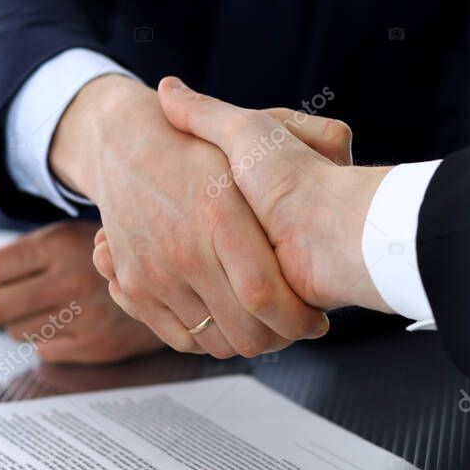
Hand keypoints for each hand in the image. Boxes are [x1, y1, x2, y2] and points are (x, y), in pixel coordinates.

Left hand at [0, 220, 164, 363]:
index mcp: (58, 245)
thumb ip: (18, 258)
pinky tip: (56, 321)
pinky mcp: (95, 346)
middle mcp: (70, 281)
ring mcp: (84, 317)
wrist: (170, 278)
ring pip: (16, 331)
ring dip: (7, 323)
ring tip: (23, 308)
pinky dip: (39, 336)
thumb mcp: (64, 238)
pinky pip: (44, 348)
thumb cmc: (103, 257)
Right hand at [50, 75, 335, 357]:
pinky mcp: (136, 285)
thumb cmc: (197, 144)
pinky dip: (204, 338)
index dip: (297, 319)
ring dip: (241, 339)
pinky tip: (223, 319)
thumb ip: (298, 133)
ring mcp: (156, 272)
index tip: (314, 320)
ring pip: (213, 339)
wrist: (125, 145)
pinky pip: (179, 336)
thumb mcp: (248, 130)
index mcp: (223, 216)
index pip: (264, 294)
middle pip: (243, 329)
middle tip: (291, 328)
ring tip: (260, 323)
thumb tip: (344, 139)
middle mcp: (185, 250)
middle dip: (276, 337)